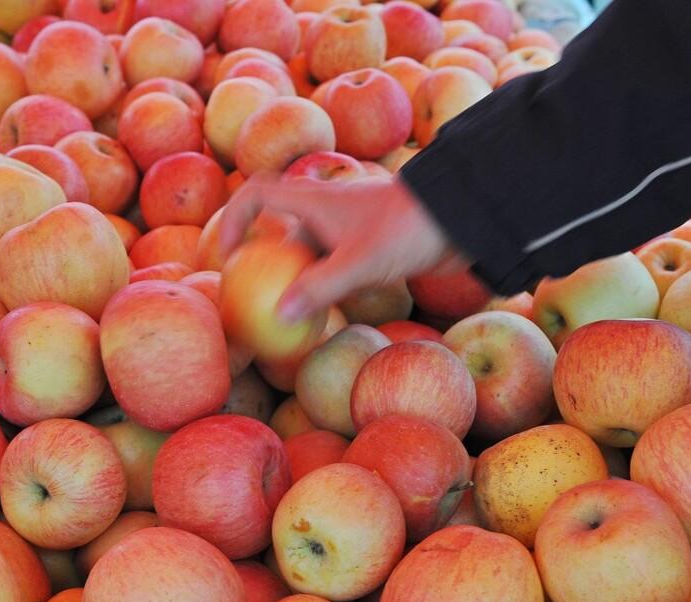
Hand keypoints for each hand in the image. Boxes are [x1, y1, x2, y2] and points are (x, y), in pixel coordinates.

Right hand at [218, 173, 467, 321]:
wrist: (462, 216)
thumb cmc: (407, 228)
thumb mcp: (360, 262)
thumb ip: (319, 289)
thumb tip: (278, 316)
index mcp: (314, 200)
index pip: (258, 193)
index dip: (234, 218)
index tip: (228, 254)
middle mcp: (326, 212)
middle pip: (279, 231)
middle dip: (261, 261)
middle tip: (248, 297)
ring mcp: (347, 231)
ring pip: (307, 255)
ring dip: (293, 280)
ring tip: (281, 316)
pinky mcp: (368, 248)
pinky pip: (332, 270)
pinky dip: (320, 290)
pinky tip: (320, 319)